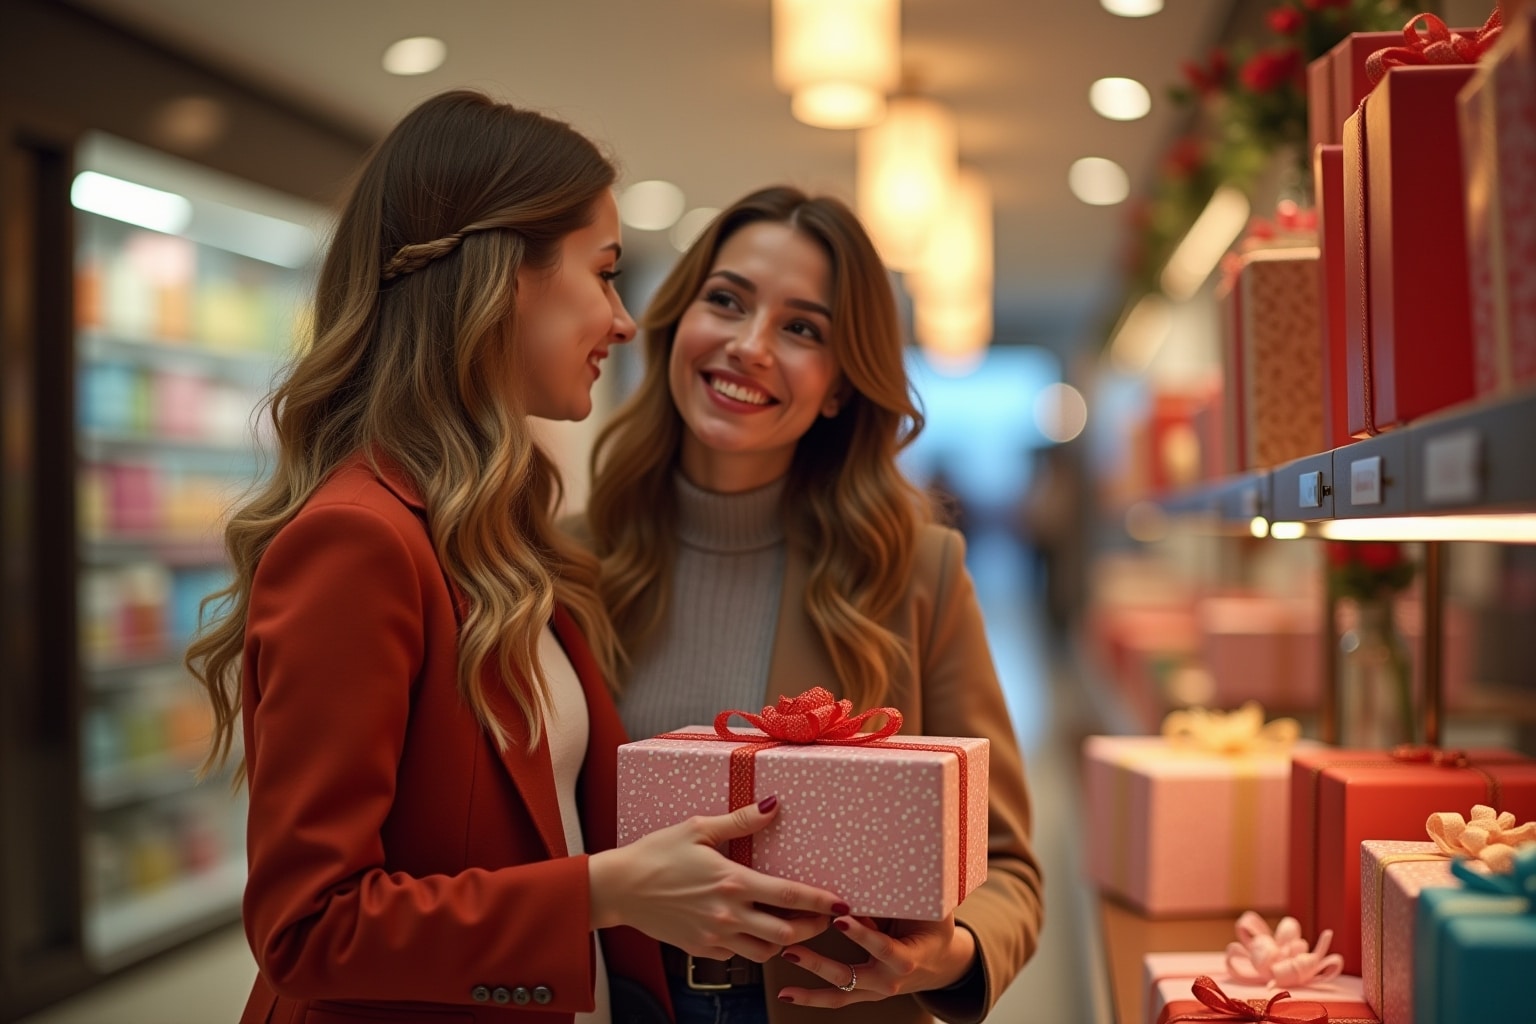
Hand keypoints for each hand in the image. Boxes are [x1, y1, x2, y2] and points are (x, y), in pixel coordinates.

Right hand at [589, 796, 845, 961]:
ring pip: (764, 952)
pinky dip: (750, 946)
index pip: (789, 896)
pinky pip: (736, 956)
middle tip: (822, 918)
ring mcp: (714, 937)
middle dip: (810, 927)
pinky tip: (750, 930)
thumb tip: (775, 805)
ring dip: (782, 942)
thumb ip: (740, 821)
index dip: (821, 902)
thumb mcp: (698, 828)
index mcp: (732, 882)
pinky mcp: (700, 950)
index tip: (843, 903)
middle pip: (786, 934)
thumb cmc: (657, 853)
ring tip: (790, 926)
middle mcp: (728, 915)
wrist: (619, 887)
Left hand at [775, 913, 977, 1007]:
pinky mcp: (864, 993)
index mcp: (907, 959)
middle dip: (819, 963)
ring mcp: (875, 991)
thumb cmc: (931, 927)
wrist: (940, 962)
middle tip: (792, 948)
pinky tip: (787, 993)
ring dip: (809, 982)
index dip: (862, 935)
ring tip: (786, 959)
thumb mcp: (925, 911)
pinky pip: (837, 999)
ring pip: (839, 992)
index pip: (882, 948)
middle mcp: (889, 981)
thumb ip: (901, 899)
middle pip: (850, 976)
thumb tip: (872, 872)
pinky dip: (811, 998)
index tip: (839, 919)